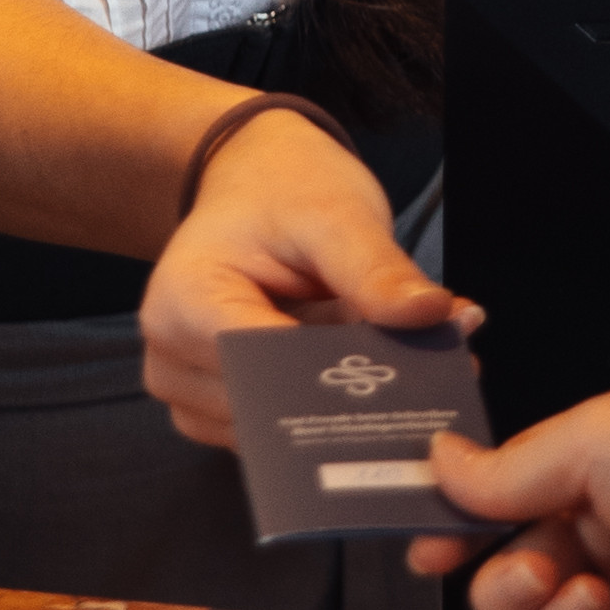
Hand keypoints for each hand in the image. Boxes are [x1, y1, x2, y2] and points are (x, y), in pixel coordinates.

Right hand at [138, 109, 470, 446]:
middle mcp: (170, 359)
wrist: (251, 183)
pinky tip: (366, 368)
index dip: (340, 377)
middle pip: (272, 405)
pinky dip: (325, 402)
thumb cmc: (282, 190)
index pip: (266, 368)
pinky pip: (278, 426)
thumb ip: (377, 270)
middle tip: (439, 375)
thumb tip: (432, 315)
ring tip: (405, 361)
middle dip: (353, 392)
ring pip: (281, 425)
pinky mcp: (213, 410)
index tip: (417, 379)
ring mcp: (187, 393)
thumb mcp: (336, 213)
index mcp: (184, 302)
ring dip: (343, 400)